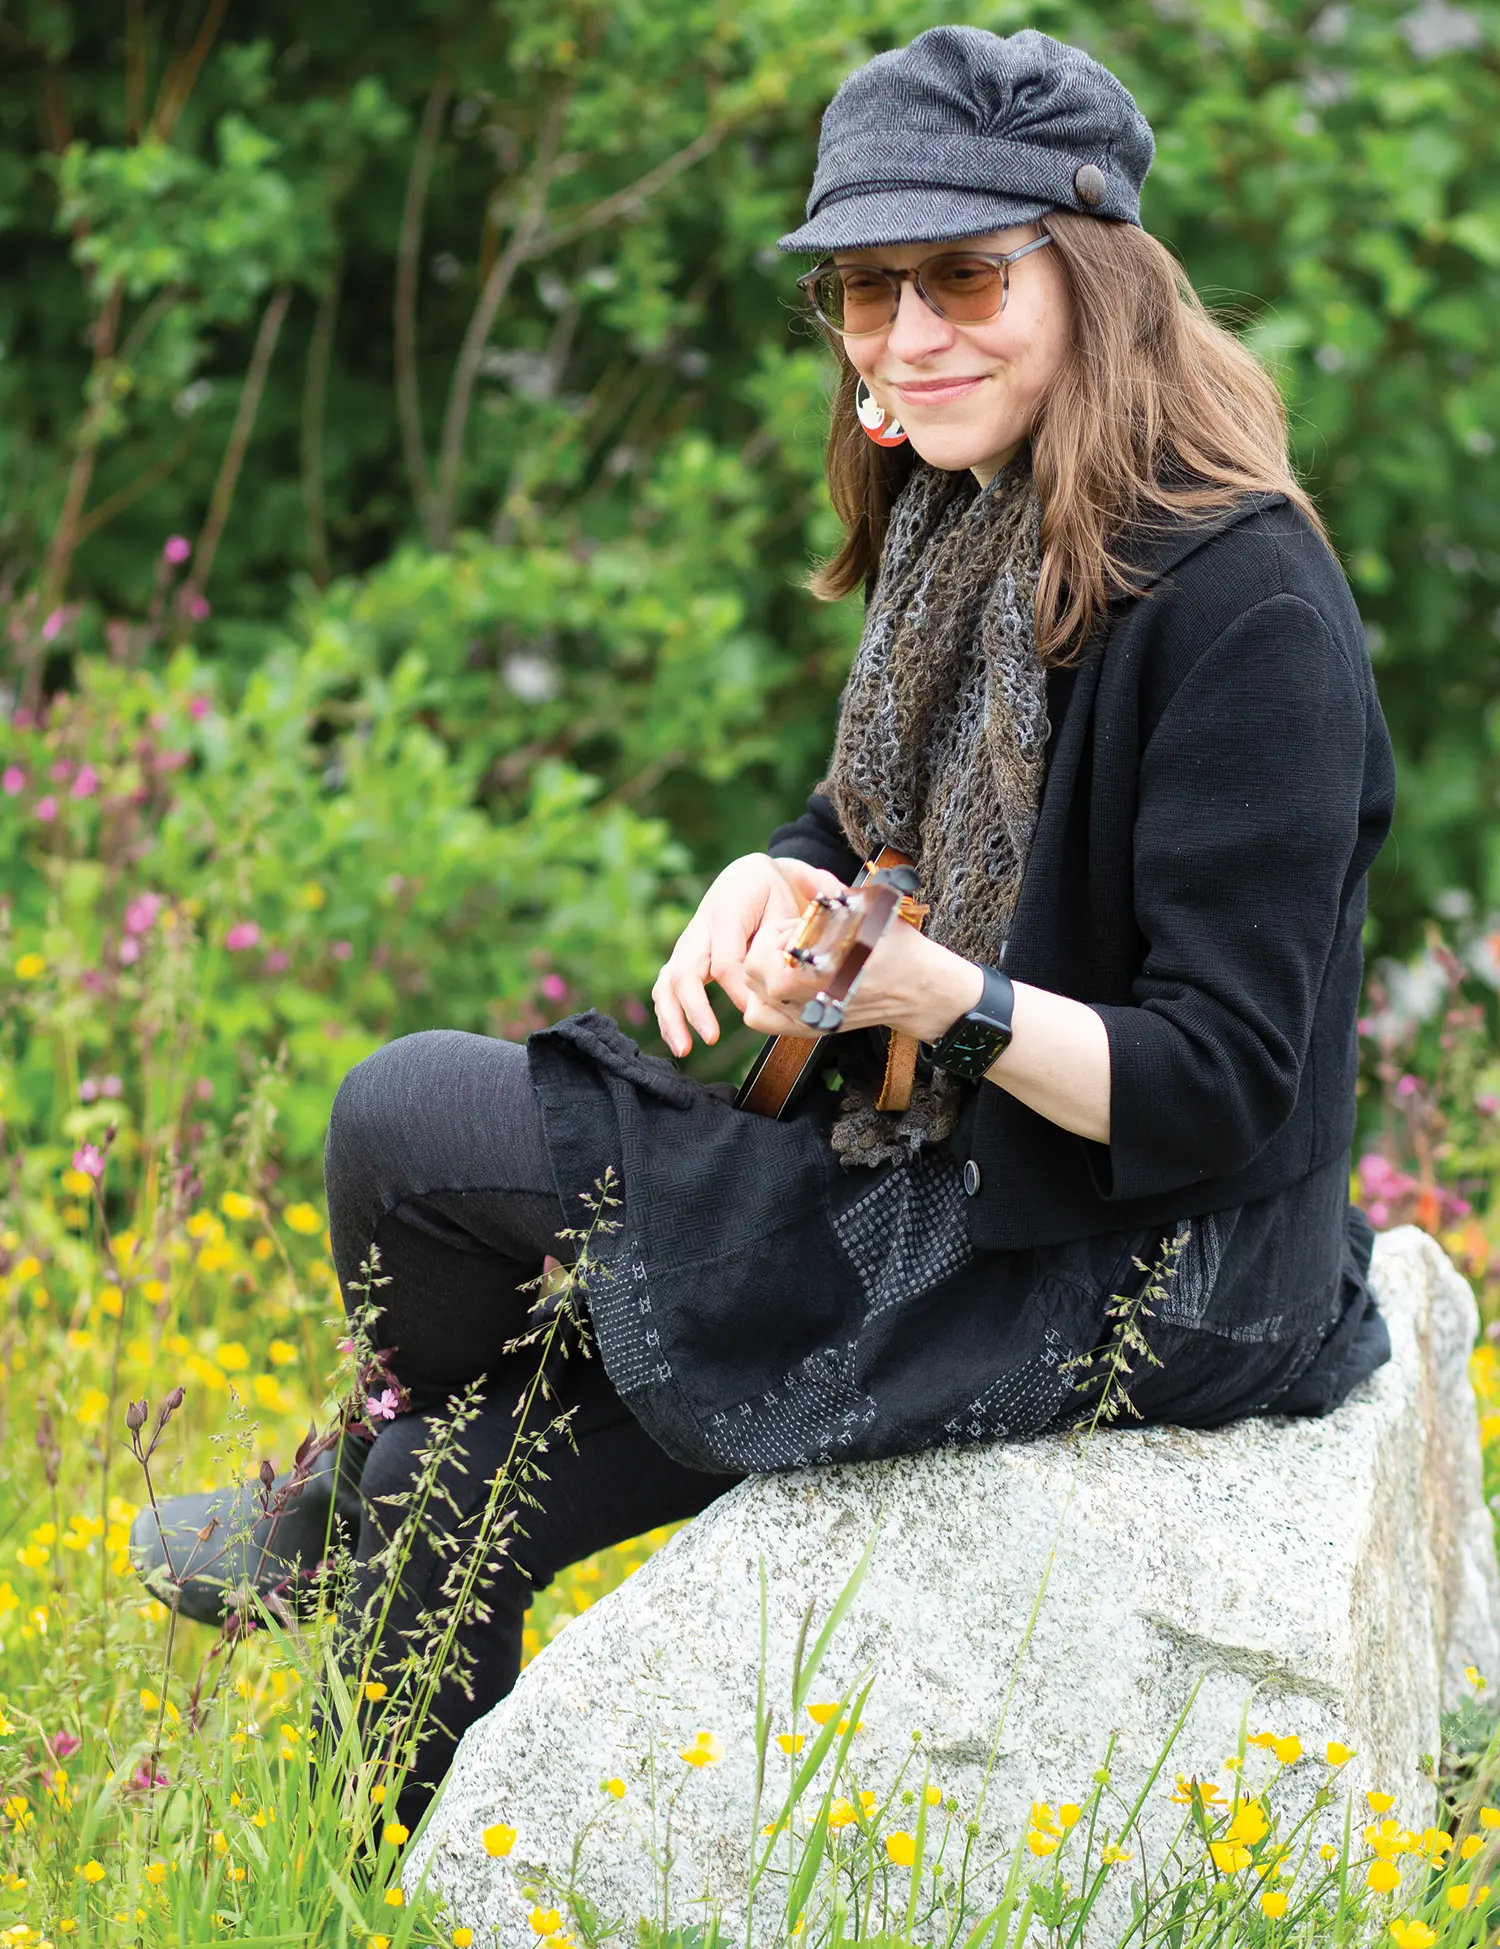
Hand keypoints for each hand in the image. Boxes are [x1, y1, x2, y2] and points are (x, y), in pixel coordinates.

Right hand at [652, 854, 849, 1057]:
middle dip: (695, 1008)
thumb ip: (818, 894)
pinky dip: (669, 1015)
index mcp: (729, 907)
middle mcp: (702, 925)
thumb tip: (838, 899)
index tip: (754, 1011)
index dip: (738, 990)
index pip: (726, 960)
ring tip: (684, 1049)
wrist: (749, 876)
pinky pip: (668, 986)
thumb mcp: (798, 885)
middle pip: (685, 970)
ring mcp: (690, 942)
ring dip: (672, 1017)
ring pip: (669, 980)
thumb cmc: (778, 888)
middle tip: (711, 1038)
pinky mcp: (685, 956)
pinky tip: (679, 1042)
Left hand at [740, 902, 983, 1043]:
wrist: (917, 987)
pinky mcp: (809, 1029)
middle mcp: (802, 1003)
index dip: (784, 929)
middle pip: (753, 970)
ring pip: (754, 996)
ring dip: (765, 973)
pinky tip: (788, 983)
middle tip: (800, 940)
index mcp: (811, 973)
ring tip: (794, 961)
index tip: (808, 925)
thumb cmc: (892, 946)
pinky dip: (766, 1000)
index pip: (765, 946)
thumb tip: (803, 874)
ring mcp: (804, 1021)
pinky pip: (764, 1018)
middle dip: (770, 949)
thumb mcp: (863, 908)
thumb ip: (827, 891)